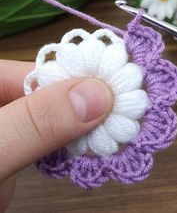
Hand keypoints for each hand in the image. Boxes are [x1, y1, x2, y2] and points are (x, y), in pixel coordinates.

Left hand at [0, 60, 112, 211]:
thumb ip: (35, 122)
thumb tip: (98, 95)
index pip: (43, 69)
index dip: (83, 79)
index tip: (119, 93)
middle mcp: (3, 95)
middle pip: (56, 92)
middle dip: (89, 105)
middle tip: (125, 117)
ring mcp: (14, 119)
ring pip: (61, 115)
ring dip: (86, 127)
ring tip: (115, 133)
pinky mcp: (23, 141)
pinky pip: (56, 134)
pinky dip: (75, 142)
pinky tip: (92, 148)